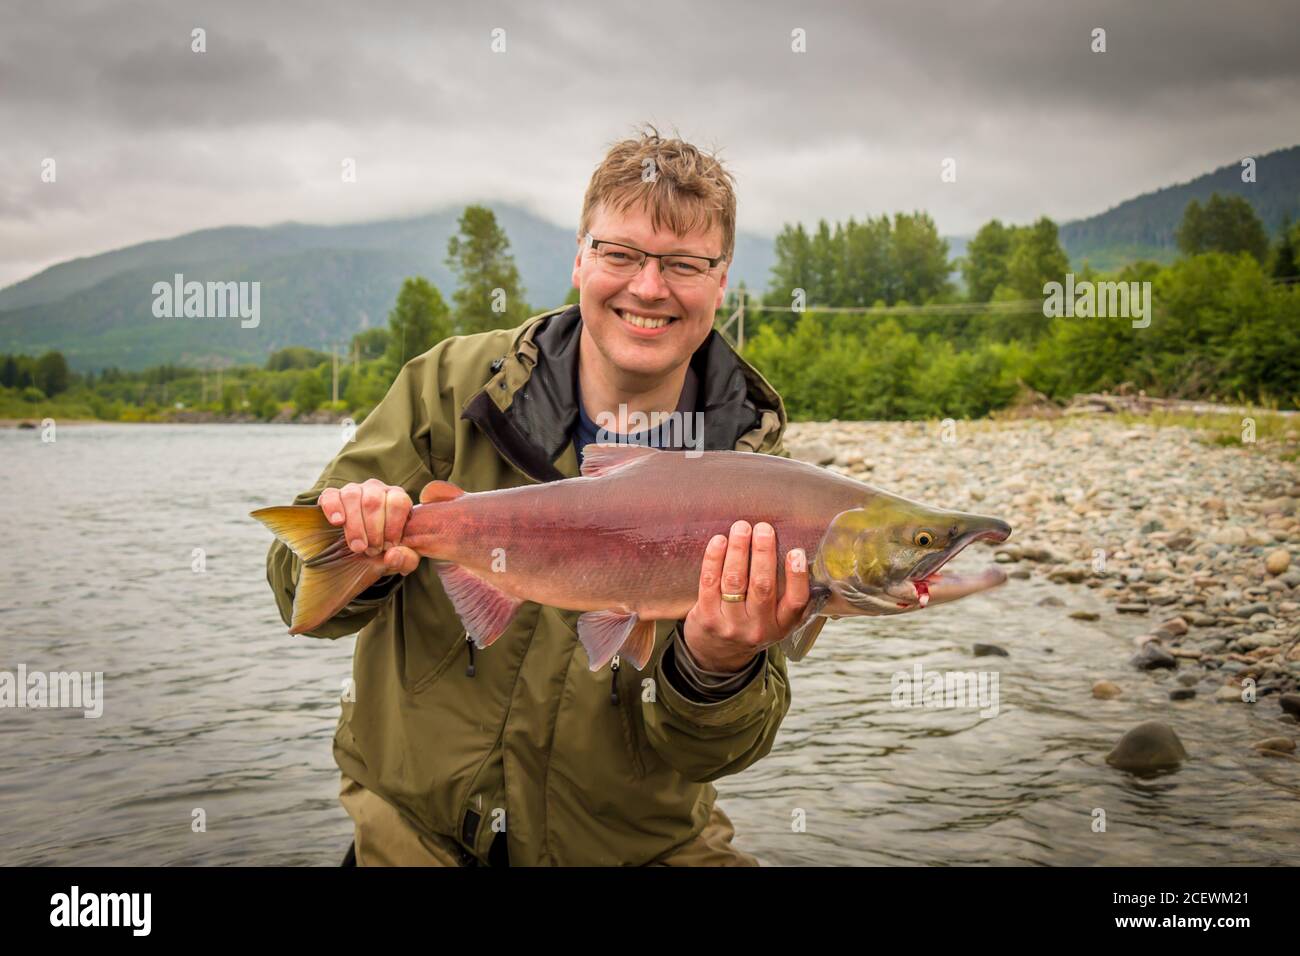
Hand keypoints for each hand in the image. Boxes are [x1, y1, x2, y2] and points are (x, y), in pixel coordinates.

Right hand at [318, 478, 443, 575]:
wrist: (355, 557)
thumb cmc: (383, 552)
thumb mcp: (400, 560)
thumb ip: (406, 559)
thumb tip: (392, 553)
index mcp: (397, 499)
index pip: (398, 501)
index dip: (393, 526)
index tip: (388, 546)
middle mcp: (376, 489)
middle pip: (374, 500)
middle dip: (373, 530)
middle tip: (372, 550)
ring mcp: (352, 490)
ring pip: (352, 497)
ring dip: (355, 526)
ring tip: (358, 547)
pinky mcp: (331, 497)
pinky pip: (330, 495)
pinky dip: (333, 508)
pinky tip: (338, 522)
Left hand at [682, 520, 810, 672]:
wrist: (718, 655)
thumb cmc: (751, 625)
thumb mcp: (774, 620)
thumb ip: (784, 594)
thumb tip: (794, 550)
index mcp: (781, 626)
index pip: (795, 602)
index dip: (797, 576)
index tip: (797, 551)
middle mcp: (758, 627)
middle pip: (762, 586)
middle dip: (763, 553)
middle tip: (763, 528)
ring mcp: (731, 624)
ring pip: (735, 581)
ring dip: (738, 550)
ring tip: (741, 528)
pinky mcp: (707, 618)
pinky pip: (710, 583)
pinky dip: (714, 559)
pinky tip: (719, 541)